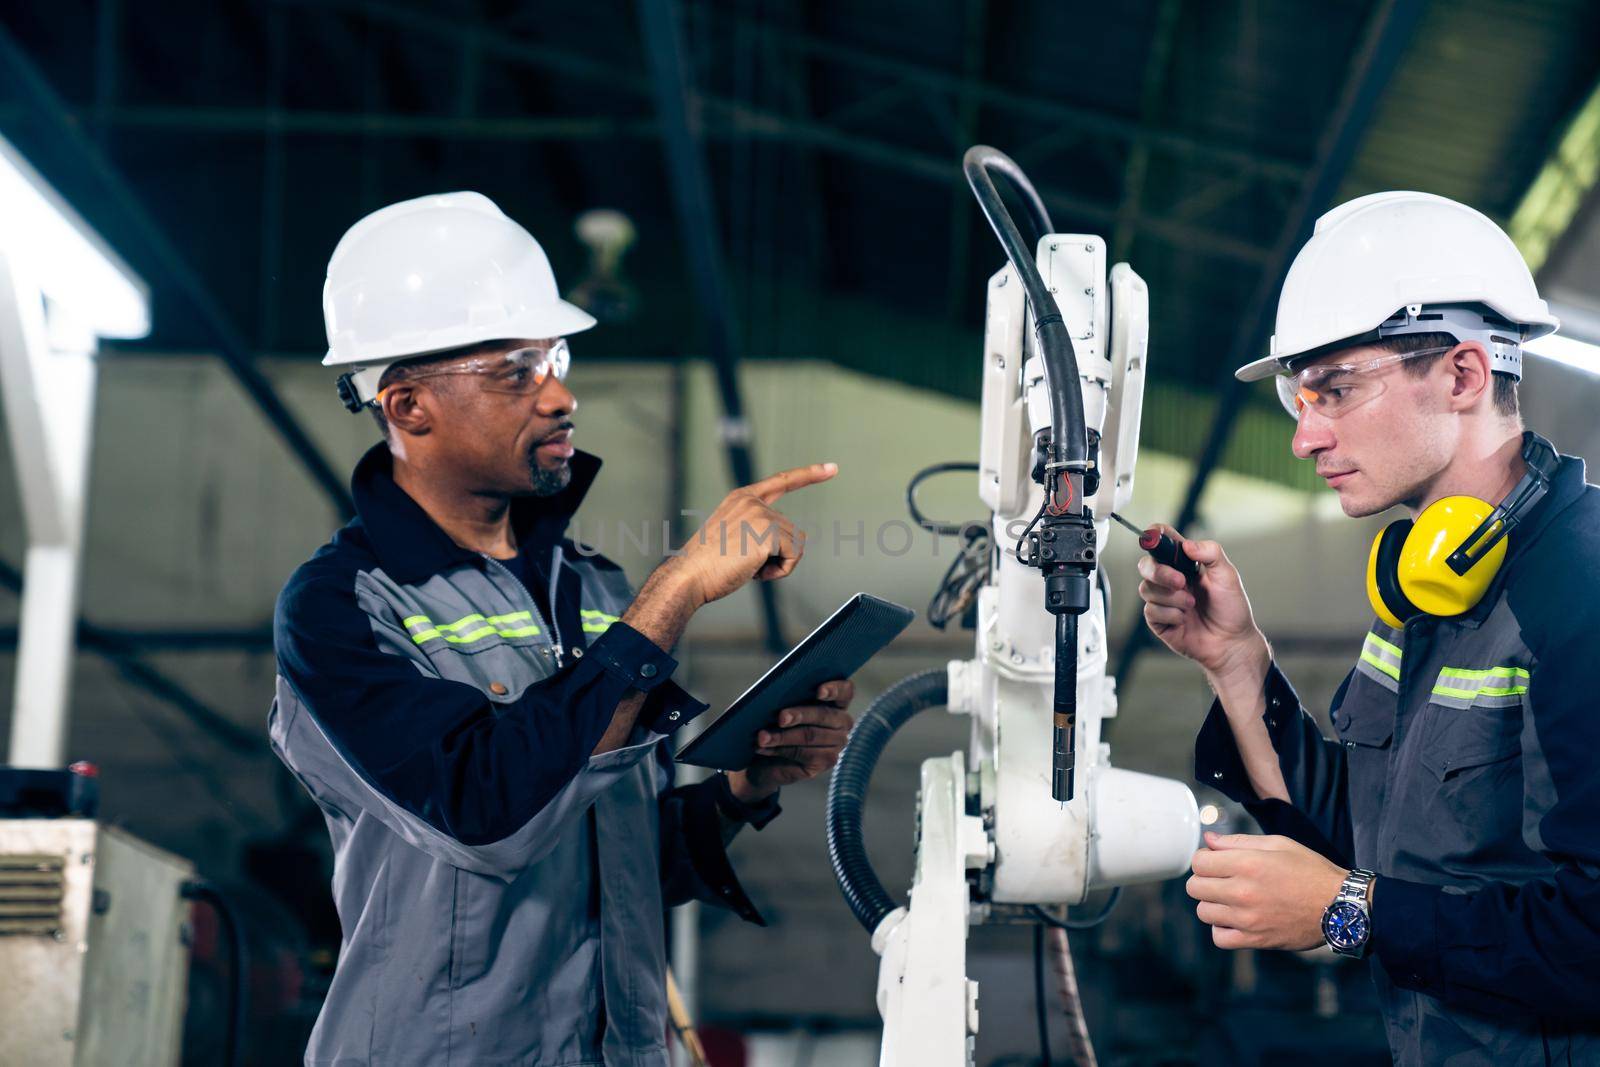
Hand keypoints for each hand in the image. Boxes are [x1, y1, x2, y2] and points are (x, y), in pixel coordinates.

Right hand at [675, 463, 837, 607]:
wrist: (689, 577)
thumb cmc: (707, 565)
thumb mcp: (732, 537)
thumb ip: (758, 531)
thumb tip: (794, 543)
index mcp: (741, 498)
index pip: (781, 481)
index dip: (809, 475)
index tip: (831, 468)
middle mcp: (752, 502)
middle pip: (791, 530)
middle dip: (776, 555)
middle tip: (745, 564)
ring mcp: (760, 514)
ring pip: (796, 544)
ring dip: (778, 564)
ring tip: (747, 567)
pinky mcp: (768, 531)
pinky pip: (795, 555)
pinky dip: (781, 571)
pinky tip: (756, 572)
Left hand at [728, 679, 854, 800]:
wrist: (766, 758)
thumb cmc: (775, 723)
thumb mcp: (782, 706)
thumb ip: (787, 697)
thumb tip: (776, 696)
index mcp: (836, 700)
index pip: (845, 691)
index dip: (834, 689)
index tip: (818, 691)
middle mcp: (842, 722)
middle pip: (824, 715)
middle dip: (799, 715)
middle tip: (780, 717)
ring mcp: (836, 744)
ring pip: (810, 735)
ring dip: (782, 736)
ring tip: (762, 736)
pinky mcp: (824, 762)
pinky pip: (802, 753)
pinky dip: (779, 749)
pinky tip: (763, 747)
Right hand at [1137, 527, 1268, 683]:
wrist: (1231, 642)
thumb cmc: (1231, 609)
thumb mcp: (1227, 576)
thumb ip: (1210, 553)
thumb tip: (1187, 544)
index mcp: (1185, 565)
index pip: (1163, 544)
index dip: (1155, 536)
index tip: (1154, 537)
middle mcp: (1171, 580)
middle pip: (1146, 565)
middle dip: (1160, 572)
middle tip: (1180, 581)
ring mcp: (1163, 600)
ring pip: (1146, 589)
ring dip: (1171, 598)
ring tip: (1192, 605)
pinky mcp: (1158, 621)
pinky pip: (1150, 611)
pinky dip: (1170, 614)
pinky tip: (1184, 620)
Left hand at [1186, 831, 1349, 950]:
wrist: (1340, 906)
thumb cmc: (1311, 871)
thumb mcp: (1279, 844)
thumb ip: (1239, 841)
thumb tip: (1209, 840)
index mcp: (1248, 864)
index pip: (1198, 862)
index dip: (1204, 859)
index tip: (1215, 861)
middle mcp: (1243, 892)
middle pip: (1195, 888)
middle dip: (1204, 880)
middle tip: (1221, 879)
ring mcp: (1248, 919)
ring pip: (1203, 912)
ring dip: (1212, 904)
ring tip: (1230, 899)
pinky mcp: (1256, 939)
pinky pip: (1219, 938)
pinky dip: (1221, 929)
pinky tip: (1234, 919)